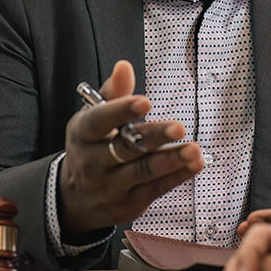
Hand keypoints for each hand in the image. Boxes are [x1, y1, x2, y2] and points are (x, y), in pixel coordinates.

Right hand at [58, 60, 204, 233]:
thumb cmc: (90, 148)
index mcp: (82, 134)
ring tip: (194, 150)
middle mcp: (93, 162)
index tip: (145, 101)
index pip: (99, 121)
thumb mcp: (92, 119)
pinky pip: (156, 189)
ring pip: (144, 171)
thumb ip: (113, 93)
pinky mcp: (130, 203)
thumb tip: (124, 67)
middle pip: (126, 147)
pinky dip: (177, 176)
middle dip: (155, 137)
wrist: (76, 199)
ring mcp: (111, 185)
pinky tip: (194, 164)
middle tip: (178, 127)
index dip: (121, 110)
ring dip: (171, 160)